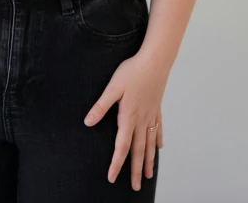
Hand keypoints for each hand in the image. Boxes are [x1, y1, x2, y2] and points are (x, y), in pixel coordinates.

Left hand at [83, 52, 165, 191]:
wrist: (155, 61)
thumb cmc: (132, 72)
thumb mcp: (112, 87)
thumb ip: (101, 106)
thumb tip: (88, 122)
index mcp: (128, 117)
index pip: (121, 146)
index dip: (116, 163)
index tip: (112, 178)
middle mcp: (141, 120)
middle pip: (138, 150)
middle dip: (135, 170)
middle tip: (137, 187)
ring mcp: (151, 115)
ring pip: (150, 143)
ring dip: (149, 160)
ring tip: (149, 175)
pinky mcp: (157, 108)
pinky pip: (158, 129)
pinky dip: (158, 140)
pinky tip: (159, 148)